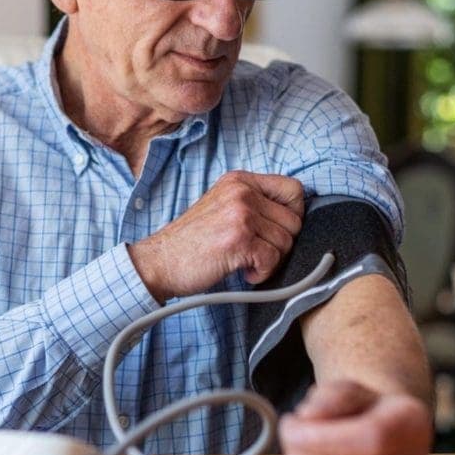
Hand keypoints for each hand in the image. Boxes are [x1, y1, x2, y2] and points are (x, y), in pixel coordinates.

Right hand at [127, 170, 304, 301]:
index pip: (294, 189)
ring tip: (245, 262)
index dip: (293, 214)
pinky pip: (273, 260)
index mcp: (239, 180)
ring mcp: (241, 214)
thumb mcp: (222, 206)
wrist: (160, 261)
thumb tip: (295, 218)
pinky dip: (262, 273)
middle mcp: (242, 191)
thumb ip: (254, 204)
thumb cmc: (192, 242)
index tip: (275, 231)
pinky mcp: (239, 239)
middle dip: (280, 244)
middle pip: (294, 221)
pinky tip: (243, 272)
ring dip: (270, 261)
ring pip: (286, 242)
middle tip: (256, 253)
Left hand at [278, 380, 431, 454]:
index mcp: (410, 425)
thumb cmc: (363, 408)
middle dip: (302, 452)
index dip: (320, 435)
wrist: (384, 435)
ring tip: (299, 445)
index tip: (291, 423)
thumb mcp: (350, 387)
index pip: (369, 439)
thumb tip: (307, 417)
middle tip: (289, 430)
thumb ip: (331, 396)